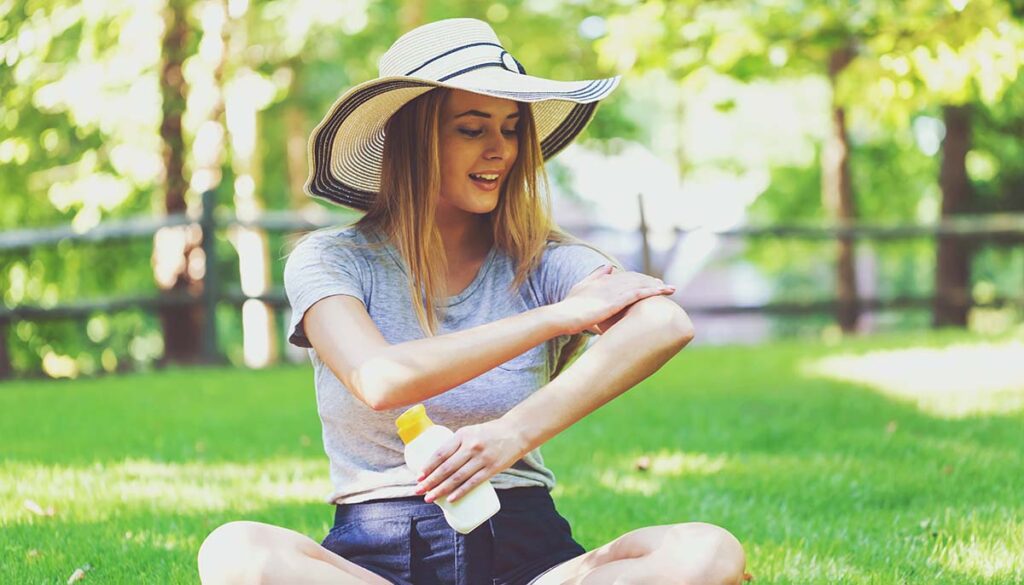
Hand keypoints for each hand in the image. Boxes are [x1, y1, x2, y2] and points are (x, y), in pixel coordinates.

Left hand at [413, 418, 526, 503]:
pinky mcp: (492, 469)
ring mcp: (482, 458)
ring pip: (457, 477)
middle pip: (446, 467)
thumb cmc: (490, 433)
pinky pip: (473, 483)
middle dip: (430, 481)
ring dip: (441, 489)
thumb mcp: (471, 432)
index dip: (428, 466)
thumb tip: (439, 464)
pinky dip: (460, 492)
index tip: (419, 476)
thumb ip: (457, 445)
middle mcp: (471, 446)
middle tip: (419, 491)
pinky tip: (450, 499)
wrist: (516, 432)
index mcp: (463, 435)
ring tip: (430, 498)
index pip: (441, 452)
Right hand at [553, 266, 675, 334]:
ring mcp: (613, 291)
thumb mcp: (582, 287)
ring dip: (656, 286)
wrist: (562, 316)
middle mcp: (610, 282)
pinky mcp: (615, 301)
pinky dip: (652, 292)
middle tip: (666, 286)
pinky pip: (638, 294)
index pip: (626, 277)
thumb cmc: (569, 307)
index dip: (640, 279)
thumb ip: (596, 276)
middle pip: (636, 279)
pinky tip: (662, 293)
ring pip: (640, 285)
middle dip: (652, 281)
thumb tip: (610, 266)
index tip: (651, 282)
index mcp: (603, 281)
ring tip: (670, 289)